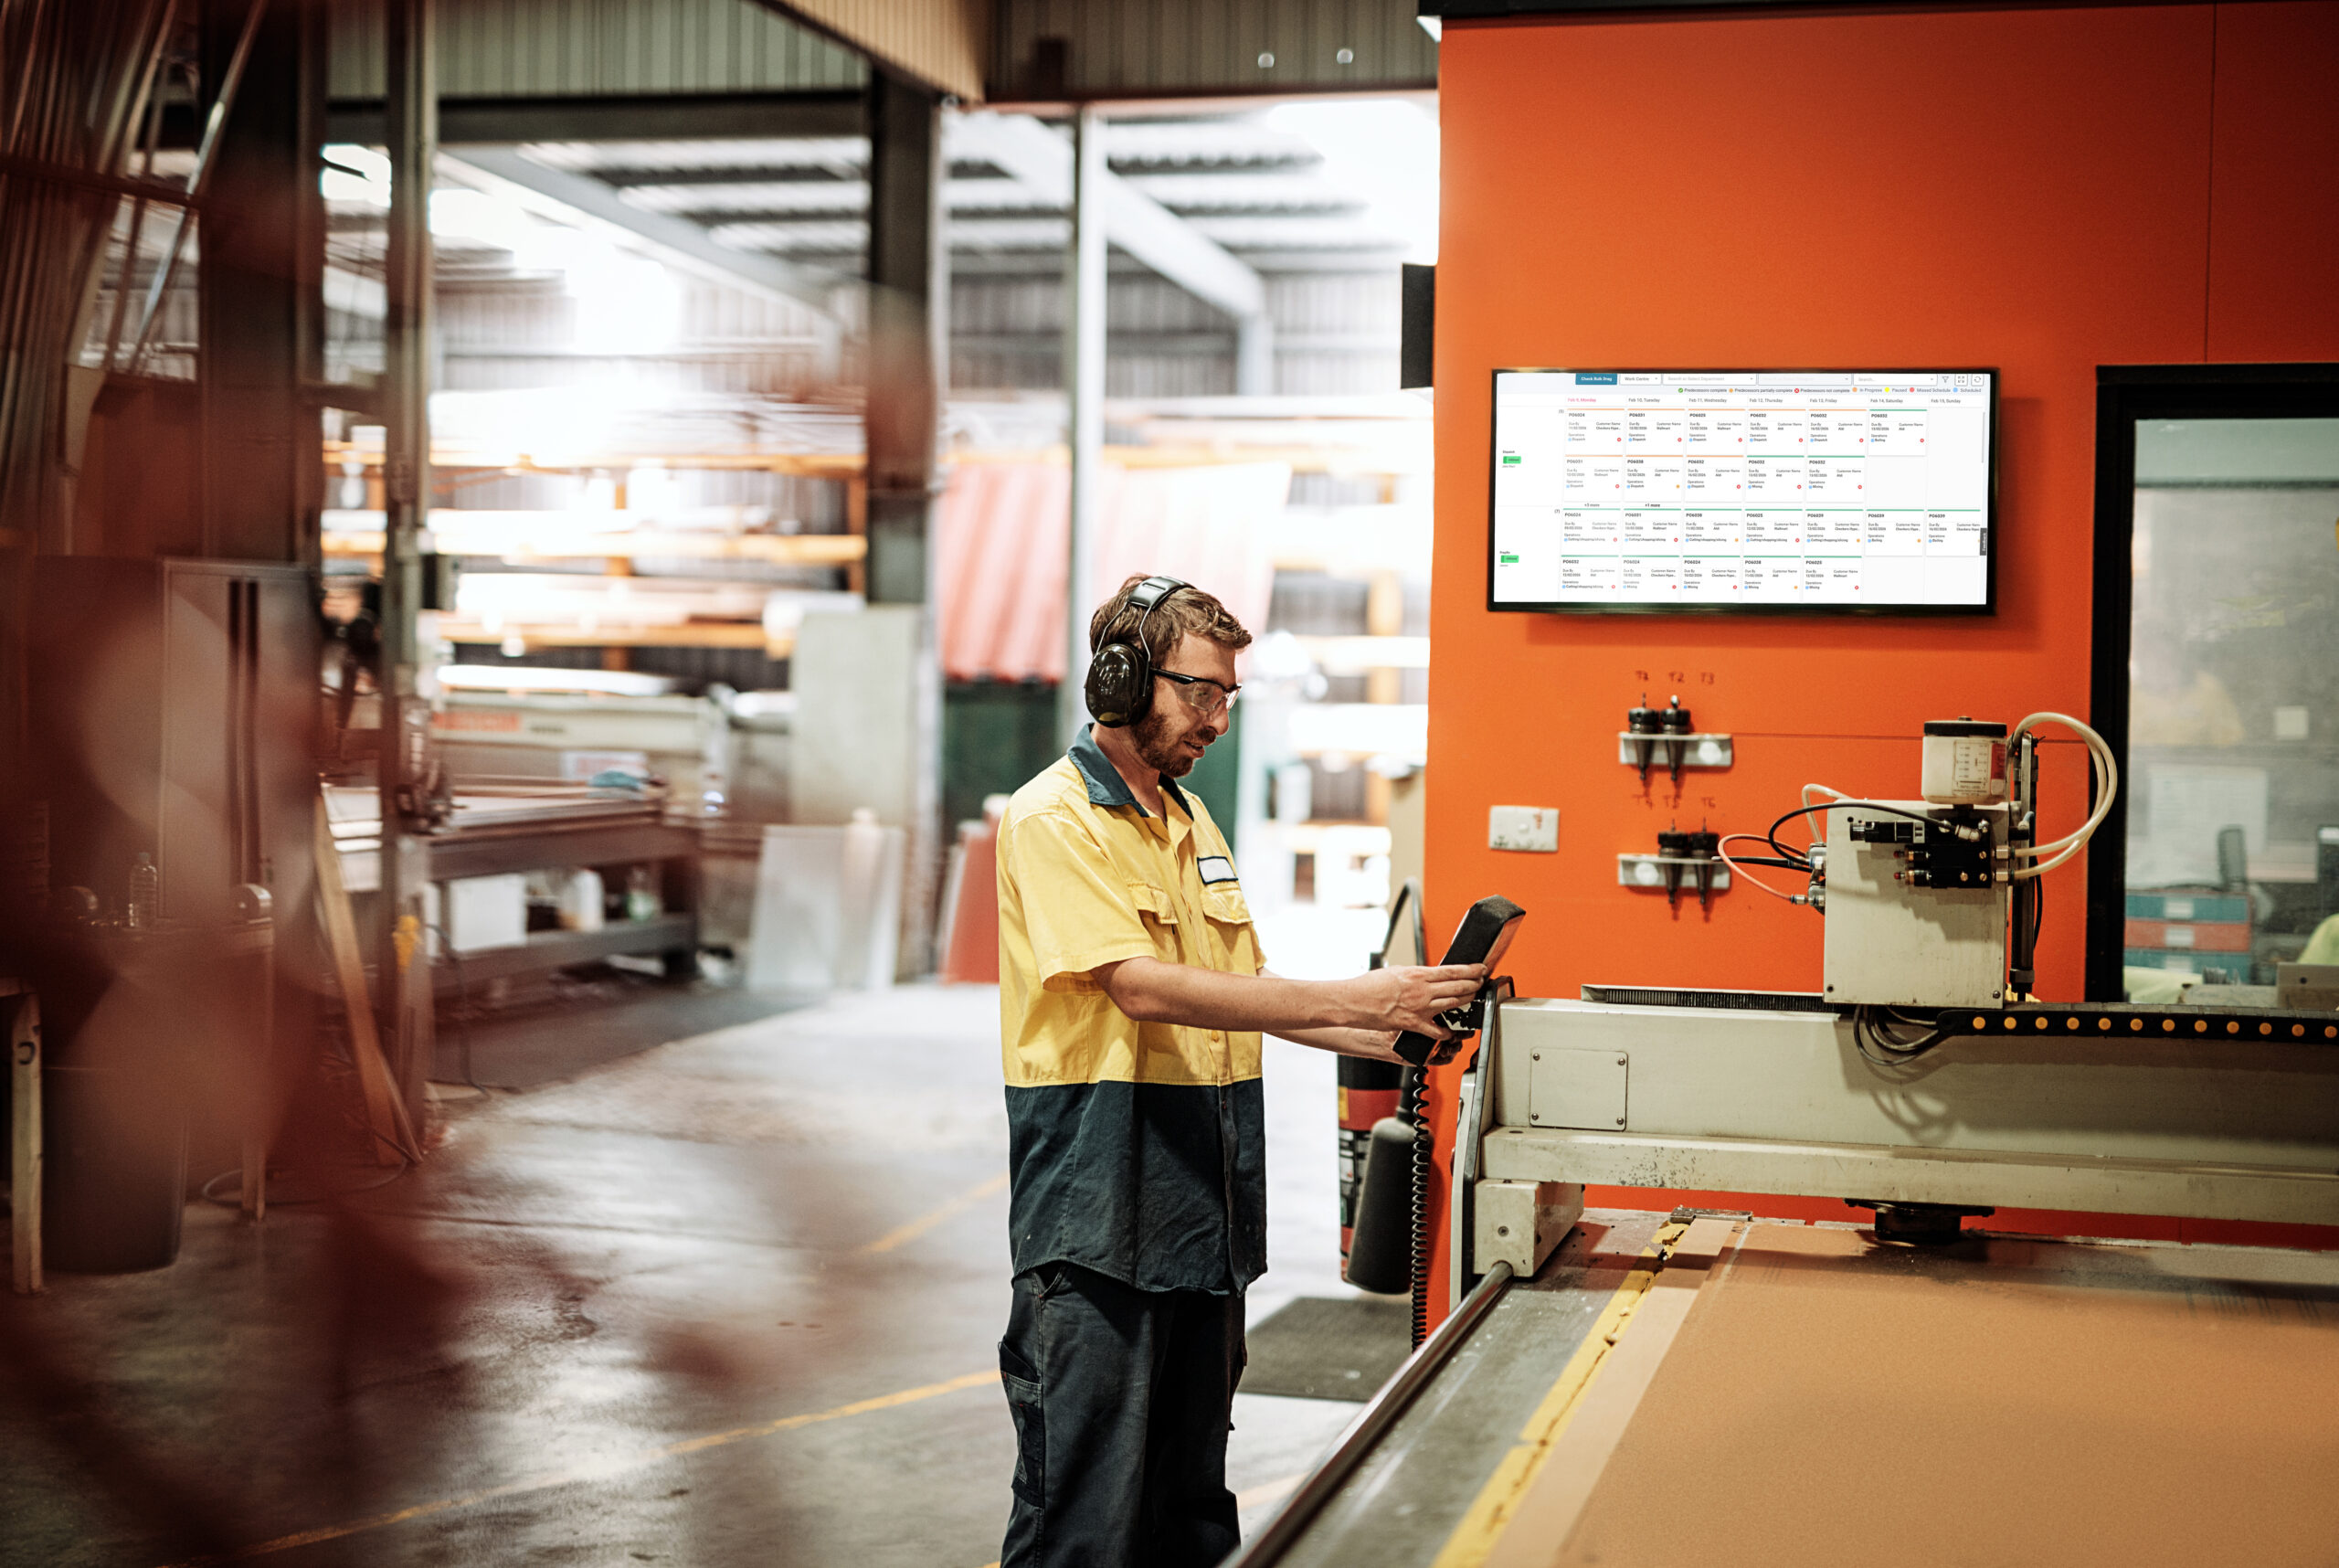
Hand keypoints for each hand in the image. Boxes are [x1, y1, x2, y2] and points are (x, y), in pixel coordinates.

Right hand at [1341, 964, 1486, 1036]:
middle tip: (1481, 982)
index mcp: (1418, 974)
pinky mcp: (1414, 1024)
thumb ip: (1415, 975)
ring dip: (1465, 1000)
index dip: (1471, 970)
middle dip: (1473, 984)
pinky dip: (1446, 1032)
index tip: (1480, 969)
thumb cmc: (1370, 986)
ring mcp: (1420, 1008)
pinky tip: (1451, 1031)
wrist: (1355, 1001)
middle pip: (1458, 986)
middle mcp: (1422, 990)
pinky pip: (1437, 1030)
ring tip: (1471, 998)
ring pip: (1452, 1004)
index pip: (1452, 970)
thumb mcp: (1396, 971)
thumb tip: (1428, 976)